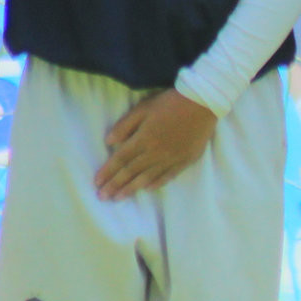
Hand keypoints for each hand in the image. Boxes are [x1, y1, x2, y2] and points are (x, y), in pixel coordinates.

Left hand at [95, 89, 218, 200]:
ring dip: (131, 189)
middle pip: (131, 172)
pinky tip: (147, 189)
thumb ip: (125, 125)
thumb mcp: (143, 108)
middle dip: (115, 185)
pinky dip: (156, 183)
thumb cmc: (170, 102)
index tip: (97, 183)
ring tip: (119, 198)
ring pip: (147, 177)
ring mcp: (171, 158)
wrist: (202, 103)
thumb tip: (108, 142)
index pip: (120, 159)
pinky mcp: (185, 160)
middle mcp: (155, 152)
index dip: (107, 172)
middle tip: (103, 197)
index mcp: (143, 139)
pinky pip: (168, 176)